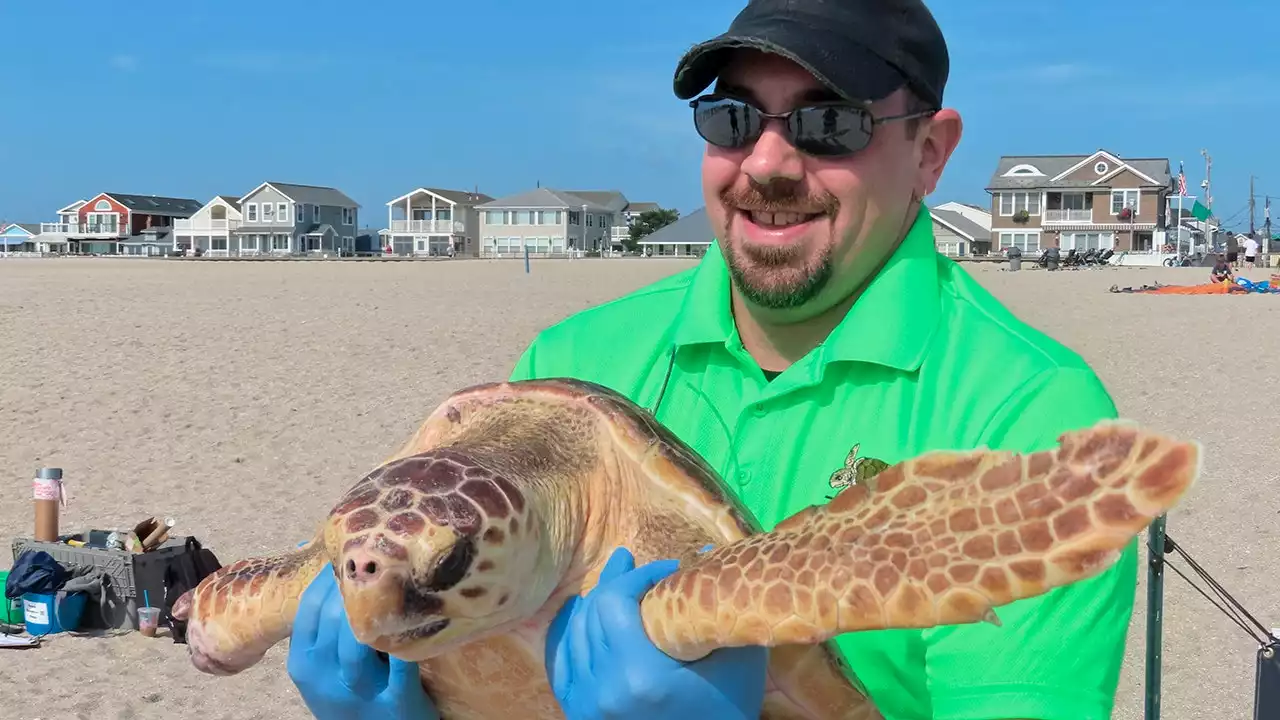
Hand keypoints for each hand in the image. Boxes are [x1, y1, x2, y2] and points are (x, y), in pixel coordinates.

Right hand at [287, 563, 438, 719]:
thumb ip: (321, 624)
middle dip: (355, 587)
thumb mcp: (322, 664)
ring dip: (379, 608)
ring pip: (360, 638)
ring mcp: (358, 692)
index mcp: (302, 663)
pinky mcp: (396, 701)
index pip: (309, 607)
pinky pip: (402, 661)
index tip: (350, 555)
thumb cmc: (351, 691)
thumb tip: (313, 554)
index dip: (329, 576)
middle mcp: (323, 677)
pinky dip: (408, 637)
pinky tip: (419, 615)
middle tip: (378, 563)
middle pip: (333, 618)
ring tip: (396, 584)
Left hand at [545, 546, 767, 718]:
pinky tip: (585, 614)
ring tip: (619, 587)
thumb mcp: (737, 661)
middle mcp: (602, 689)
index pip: (614, 602)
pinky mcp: (578, 713)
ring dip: (596, 605)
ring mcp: (584, 704)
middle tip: (642, 572)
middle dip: (618, 584)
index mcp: (638, 675)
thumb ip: (718, 608)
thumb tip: (704, 554)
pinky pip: (562, 660)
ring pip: (574, 633)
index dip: (637, 576)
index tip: (668, 570)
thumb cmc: (728, 710)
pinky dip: (572, 633)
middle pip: (591, 612)